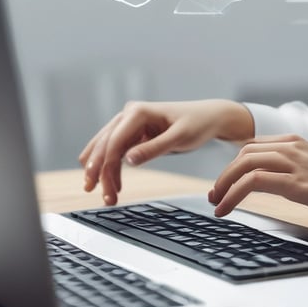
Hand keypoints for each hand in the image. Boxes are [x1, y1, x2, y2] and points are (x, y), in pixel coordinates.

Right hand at [79, 99, 252, 204]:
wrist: (208, 117)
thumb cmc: (197, 124)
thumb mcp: (179, 137)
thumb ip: (154, 148)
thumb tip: (128, 159)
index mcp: (138, 111)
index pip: (114, 140)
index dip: (105, 164)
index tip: (102, 186)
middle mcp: (129, 114)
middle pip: (105, 144)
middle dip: (99, 170)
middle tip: (99, 195)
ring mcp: (130, 123)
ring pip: (106, 148)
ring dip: (102, 171)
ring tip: (105, 195)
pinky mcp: (134, 132)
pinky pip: (116, 150)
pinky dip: (112, 167)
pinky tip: (113, 184)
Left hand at [208, 134, 307, 236]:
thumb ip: (295, 169)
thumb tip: (269, 179)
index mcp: (299, 142)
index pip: (252, 145)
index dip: (232, 165)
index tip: (222, 185)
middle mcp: (296, 147)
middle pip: (244, 152)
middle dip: (223, 174)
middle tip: (214, 196)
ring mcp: (299, 164)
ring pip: (246, 164)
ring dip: (224, 184)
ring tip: (216, 204)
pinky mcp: (301, 185)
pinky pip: (256, 182)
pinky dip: (234, 194)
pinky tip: (226, 208)